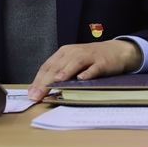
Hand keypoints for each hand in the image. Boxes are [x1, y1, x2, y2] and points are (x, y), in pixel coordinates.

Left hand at [27, 40, 141, 101]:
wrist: (116, 51)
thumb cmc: (90, 59)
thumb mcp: (72, 62)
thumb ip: (59, 72)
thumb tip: (41, 89)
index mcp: (64, 53)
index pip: (47, 66)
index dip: (38, 80)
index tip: (31, 94)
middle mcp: (73, 53)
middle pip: (57, 66)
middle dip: (46, 81)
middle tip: (38, 95)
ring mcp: (88, 56)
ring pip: (74, 64)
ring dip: (65, 73)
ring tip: (56, 82)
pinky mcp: (102, 62)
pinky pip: (94, 68)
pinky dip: (88, 73)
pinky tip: (82, 79)